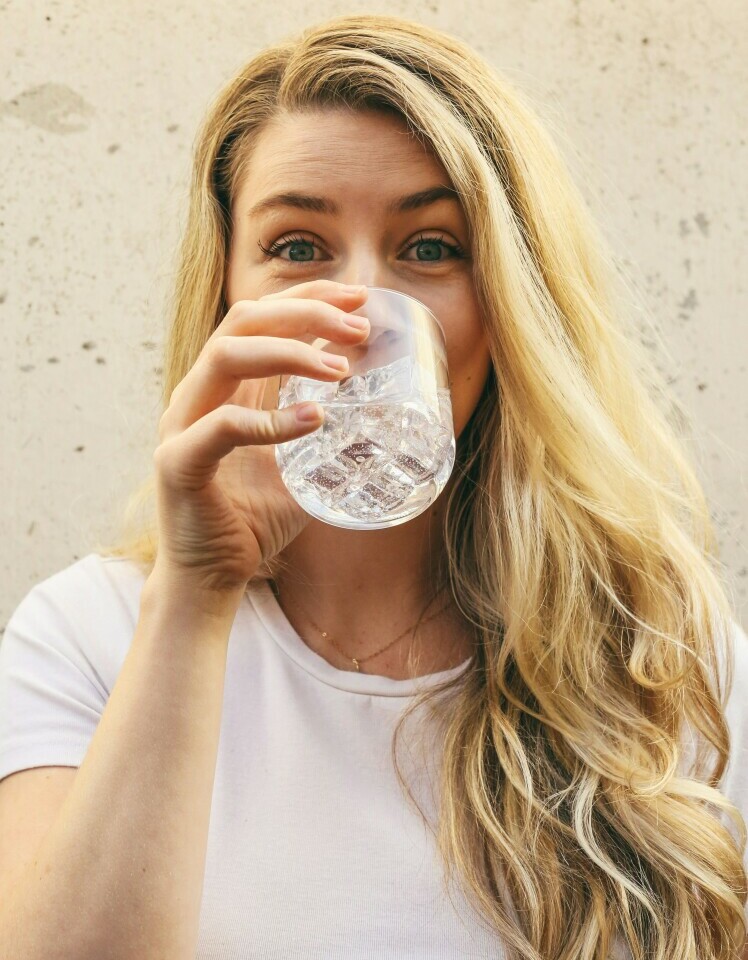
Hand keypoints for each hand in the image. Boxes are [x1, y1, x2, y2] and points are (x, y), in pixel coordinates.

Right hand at [151, 280, 368, 593]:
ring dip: (289, 352)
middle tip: (358, 327)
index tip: (358, 297)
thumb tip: (379, 413)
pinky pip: (223, 427)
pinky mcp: (178, 463)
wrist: (211, 578)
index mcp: (224, 388)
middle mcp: (198, 395)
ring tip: (341, 369)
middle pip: (243, 321)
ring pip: (227, 357)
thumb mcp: (297, 464)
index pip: (260, 318)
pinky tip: (314, 419)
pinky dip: (271, 420)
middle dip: (304, 313)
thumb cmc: (252, 519)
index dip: (307, 297)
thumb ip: (320, 432)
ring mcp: (182, 425)